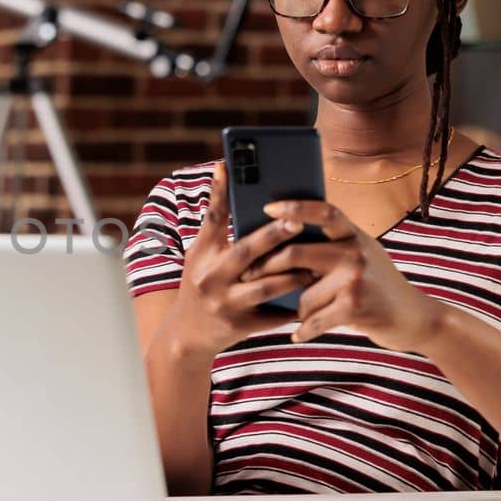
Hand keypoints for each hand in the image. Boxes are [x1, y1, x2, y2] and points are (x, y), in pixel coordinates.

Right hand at [152, 161, 318, 359]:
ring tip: (314, 264)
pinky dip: (293, 307)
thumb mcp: (199, 256)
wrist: (186, 335)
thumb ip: (217, 228)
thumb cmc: (199, 284)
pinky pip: (273, 315)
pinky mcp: (240, 326)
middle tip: (298, 222)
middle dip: (272, 237)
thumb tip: (231, 183)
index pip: (211, 219)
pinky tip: (312, 298)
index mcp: (201, 255)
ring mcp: (225, 304)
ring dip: (292, 274)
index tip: (229, 166)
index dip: (219, 192)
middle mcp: (210, 278)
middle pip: (245, 253)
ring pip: (265, 286)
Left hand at [242, 199, 446, 350]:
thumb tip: (283, 236)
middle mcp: (355, 251)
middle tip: (248, 275)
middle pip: (296, 253)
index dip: (295, 207)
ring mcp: (356, 278)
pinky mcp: (355, 306)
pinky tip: (299, 335)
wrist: (414, 316)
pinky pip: (313, 319)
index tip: (268, 207)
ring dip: (297, 309)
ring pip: (302, 294)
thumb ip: (330, 244)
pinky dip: (304, 330)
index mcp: (353, 234)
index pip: (323, 211)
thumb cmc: (376, 284)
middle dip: (267, 267)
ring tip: (303, 315)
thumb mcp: (360, 254)